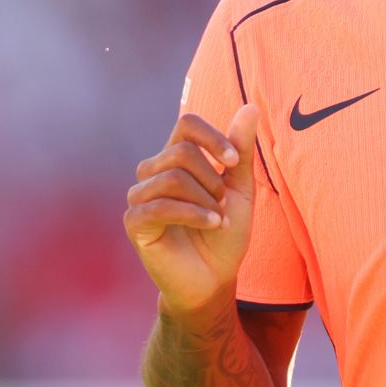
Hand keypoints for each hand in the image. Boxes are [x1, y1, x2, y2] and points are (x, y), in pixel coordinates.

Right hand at [124, 105, 259, 312]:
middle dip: (212, 178)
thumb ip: (240, 150)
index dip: (212, 137)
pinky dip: (193, 214)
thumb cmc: (225, 233)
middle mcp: (153, 172)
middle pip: (182, 152)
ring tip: (218, 219)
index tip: (233, 160)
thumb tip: (250, 107)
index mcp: (176, 158)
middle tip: (223, 203)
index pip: (186, 124)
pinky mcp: (135, 223)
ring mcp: (140, 197)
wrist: (214, 279)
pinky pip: (160, 206)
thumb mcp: (239, 188)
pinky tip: (212, 225)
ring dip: (205, 200)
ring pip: (173, 178)